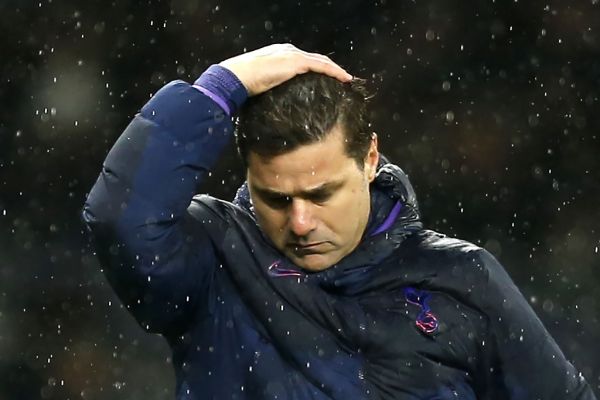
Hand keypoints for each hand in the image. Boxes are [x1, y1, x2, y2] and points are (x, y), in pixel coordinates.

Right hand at [219, 43, 352, 95]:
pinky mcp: (296, 62)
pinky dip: (335, 72)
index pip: (303, 60)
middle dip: (330, 67)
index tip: (325, 77)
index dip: (316, 67)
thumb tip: (270, 104)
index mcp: (279, 54)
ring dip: (336, 69)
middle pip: (315, 59)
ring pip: (322, 61)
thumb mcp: (259, 84)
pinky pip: (321, 66)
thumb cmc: (243, 84)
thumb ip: (268, 88)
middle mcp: (288, 51)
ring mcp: (293, 55)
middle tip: (342, 78)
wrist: (236, 77)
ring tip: (346, 78)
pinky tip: (344, 79)